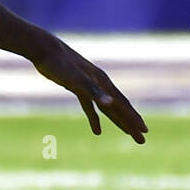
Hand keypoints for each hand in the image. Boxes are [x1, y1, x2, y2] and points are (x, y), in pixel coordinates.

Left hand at [31, 37, 146, 141]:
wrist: (44, 49)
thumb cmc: (59, 64)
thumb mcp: (76, 79)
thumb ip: (94, 91)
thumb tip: (110, 103)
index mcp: (102, 82)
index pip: (122, 105)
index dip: (133, 119)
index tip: (144, 131)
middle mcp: (100, 84)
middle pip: (119, 108)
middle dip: (131, 124)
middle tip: (142, 140)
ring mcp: (89, 86)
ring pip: (108, 108)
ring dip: (118, 121)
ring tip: (128, 134)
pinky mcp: (77, 88)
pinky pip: (90, 107)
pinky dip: (94, 119)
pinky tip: (97, 131)